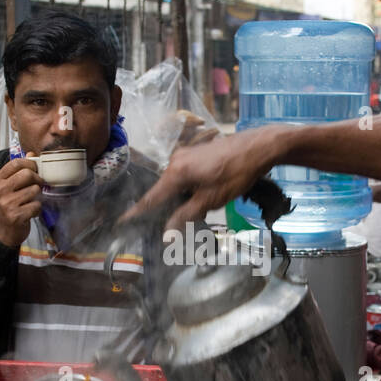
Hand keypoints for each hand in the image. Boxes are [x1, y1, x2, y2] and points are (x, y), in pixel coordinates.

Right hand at [0, 156, 41, 247]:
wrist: (0, 232)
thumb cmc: (6, 207)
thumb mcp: (6, 187)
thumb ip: (17, 171)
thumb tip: (31, 154)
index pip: (16, 163)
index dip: (30, 164)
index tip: (35, 169)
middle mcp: (0, 191)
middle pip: (27, 174)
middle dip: (37, 179)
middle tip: (37, 185)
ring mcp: (7, 204)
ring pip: (34, 190)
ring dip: (37, 196)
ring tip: (30, 201)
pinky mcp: (16, 216)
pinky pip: (37, 205)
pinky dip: (37, 209)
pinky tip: (30, 212)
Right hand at [122, 124, 289, 230]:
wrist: (259, 147)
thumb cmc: (236, 173)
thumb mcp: (211, 199)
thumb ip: (186, 216)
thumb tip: (167, 233)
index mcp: (176, 172)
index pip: (151, 198)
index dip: (137, 213)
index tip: (121, 223)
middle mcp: (175, 161)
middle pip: (163, 192)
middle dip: (163, 211)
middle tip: (164, 230)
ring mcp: (186, 155)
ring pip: (175, 185)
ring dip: (179, 201)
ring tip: (187, 218)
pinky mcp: (196, 154)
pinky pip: (184, 177)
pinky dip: (187, 191)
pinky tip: (199, 201)